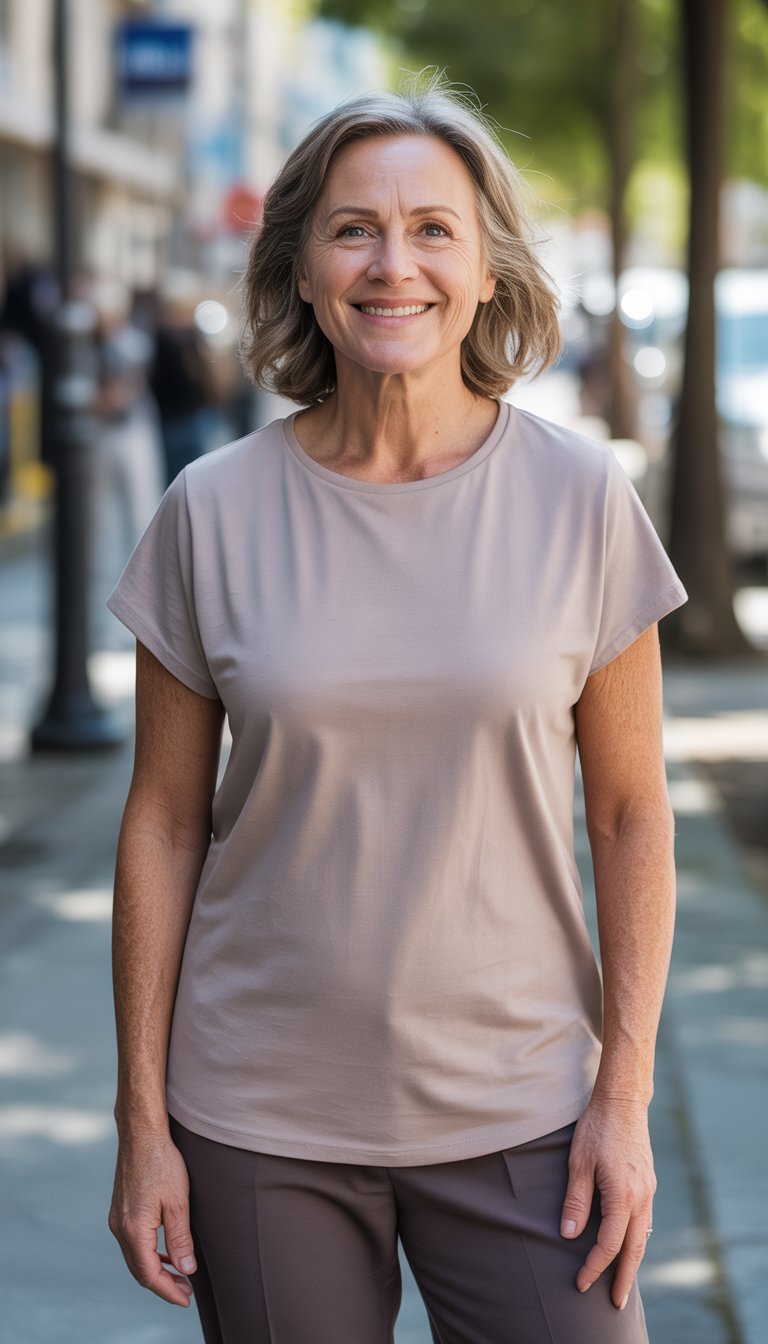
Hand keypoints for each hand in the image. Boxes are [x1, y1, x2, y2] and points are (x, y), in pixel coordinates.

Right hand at [108, 1130, 196, 1306]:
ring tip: (178, 1275)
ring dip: (155, 1269)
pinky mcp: (120, 1210)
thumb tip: (186, 1269)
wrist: (141, 1134)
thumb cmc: (162, 1163)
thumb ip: (180, 1239)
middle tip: (186, 1291)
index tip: (186, 1299)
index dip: (168, 1290)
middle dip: (163, 1284)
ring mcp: (117, 1219)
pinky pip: (132, 1243)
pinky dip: (148, 1254)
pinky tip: (163, 1252)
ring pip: (135, 1257)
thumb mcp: (178, 1202)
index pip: (150, 1274)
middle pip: (139, 1270)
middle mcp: (120, 1228)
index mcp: (134, 1230)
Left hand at [559, 1097, 655, 1308]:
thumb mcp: (578, 1163)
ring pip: (643, 1235)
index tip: (580, 1282)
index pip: (609, 1244)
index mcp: (623, 1195)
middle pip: (634, 1249)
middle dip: (624, 1278)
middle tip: (615, 1303)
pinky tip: (628, 1244)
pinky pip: (644, 1220)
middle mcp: (641, 1197)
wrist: (624, 1101)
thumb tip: (568, 1235)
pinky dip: (637, 1239)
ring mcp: (648, 1190)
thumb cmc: (597, 1129)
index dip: (594, 1266)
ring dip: (632, 1261)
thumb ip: (576, 1201)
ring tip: (622, 1281)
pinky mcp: (648, 1182)